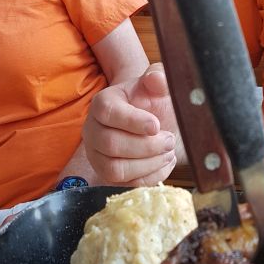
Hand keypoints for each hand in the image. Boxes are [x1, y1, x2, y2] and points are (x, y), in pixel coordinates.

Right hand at [82, 63, 178, 185]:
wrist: (157, 121)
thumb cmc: (155, 102)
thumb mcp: (160, 86)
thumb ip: (160, 77)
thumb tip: (156, 79)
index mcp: (103, 103)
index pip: (108, 113)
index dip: (133, 121)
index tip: (157, 125)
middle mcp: (94, 130)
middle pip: (111, 145)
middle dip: (146, 146)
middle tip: (169, 140)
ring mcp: (98, 155)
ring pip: (115, 170)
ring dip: (148, 164)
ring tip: (168, 152)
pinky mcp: (108, 176)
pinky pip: (125, 186)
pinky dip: (150, 177)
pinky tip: (164, 163)